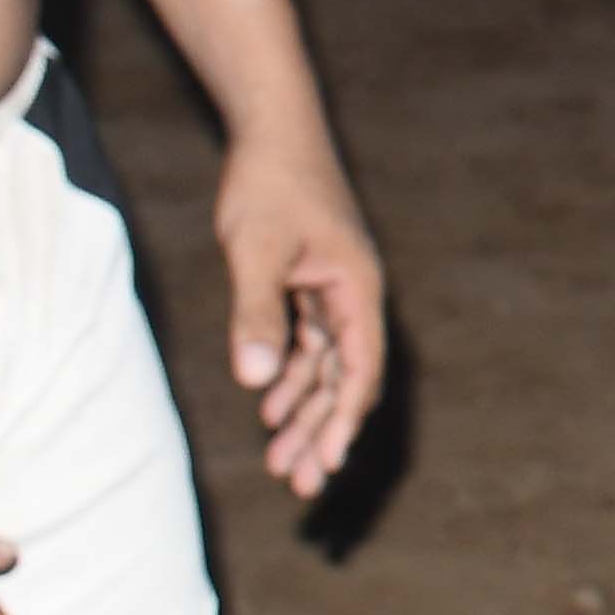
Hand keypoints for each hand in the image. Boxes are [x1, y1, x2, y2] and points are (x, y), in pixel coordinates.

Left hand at [217, 134, 389, 498]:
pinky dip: (290, 376)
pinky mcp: (309, 282)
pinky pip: (307, 343)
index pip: (359, 370)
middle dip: (323, 431)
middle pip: (345, 377)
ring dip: (303, 410)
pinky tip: (269, 405)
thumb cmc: (269, 184)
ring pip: (325, 366)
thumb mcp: (256, 251)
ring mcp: (332, 290)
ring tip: (279, 460)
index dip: (343, 421)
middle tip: (300, 484)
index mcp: (356, 289)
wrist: (272, 129)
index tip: (327, 464)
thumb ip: (257, 315)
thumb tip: (256, 382)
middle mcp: (353, 295)